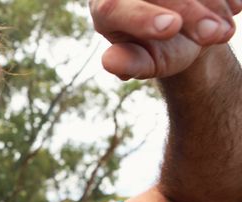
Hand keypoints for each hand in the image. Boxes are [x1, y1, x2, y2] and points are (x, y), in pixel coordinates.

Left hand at [90, 0, 240, 79]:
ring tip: (223, 32)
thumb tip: (110, 62)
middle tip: (215, 34)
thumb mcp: (146, 61)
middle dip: (190, 12)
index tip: (171, 27)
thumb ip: (129, 62)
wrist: (186, 33)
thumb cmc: (158, 51)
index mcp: (104, 7)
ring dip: (211, 3)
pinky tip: (234, 8)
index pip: (112, 7)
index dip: (142, 17)